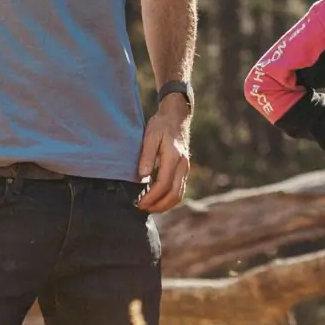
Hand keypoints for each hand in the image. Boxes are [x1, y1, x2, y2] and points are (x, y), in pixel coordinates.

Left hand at [135, 95, 191, 212]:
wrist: (177, 116)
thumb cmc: (161, 125)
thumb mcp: (150, 136)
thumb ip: (146, 156)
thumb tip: (142, 176)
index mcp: (174, 157)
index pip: (164, 184)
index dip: (152, 197)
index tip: (139, 203)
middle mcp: (183, 165)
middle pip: (175, 194)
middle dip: (159, 206)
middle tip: (143, 209)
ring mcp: (186, 168)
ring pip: (180, 194)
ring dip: (165, 205)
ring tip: (149, 207)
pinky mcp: (184, 169)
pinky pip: (180, 189)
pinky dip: (169, 199)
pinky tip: (158, 199)